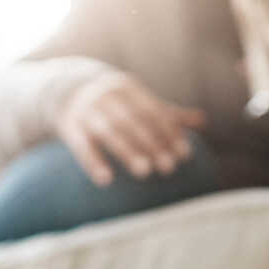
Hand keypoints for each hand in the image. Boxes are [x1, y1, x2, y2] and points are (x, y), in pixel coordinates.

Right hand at [55, 69, 205, 186]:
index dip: (169, 133)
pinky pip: (82, 146)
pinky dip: (94, 162)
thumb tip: (204, 120)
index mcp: (128, 88)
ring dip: (127, 151)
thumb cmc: (113, 101)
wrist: (64, 89)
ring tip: (145, 171)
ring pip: (109, 132)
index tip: (184, 155)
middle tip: (168, 168)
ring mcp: (87, 111)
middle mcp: (107, 97)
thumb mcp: (137, 100)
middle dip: (152, 144)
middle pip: (133, 121)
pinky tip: (106, 180)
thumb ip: (167, 113)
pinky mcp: (70, 127)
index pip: (153, 111)